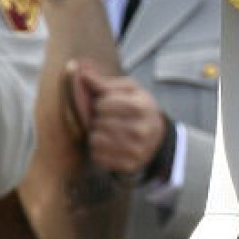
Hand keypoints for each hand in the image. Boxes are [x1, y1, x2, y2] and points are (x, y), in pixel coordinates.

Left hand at [70, 59, 167, 175]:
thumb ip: (105, 83)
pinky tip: (108, 144)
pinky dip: (98, 150)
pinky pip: (98, 156)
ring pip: (96, 140)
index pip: (104, 104)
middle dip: (97, 120)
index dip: (100, 103)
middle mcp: (141, 130)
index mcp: (142, 107)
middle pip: (99, 123)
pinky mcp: (128, 165)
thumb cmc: (139, 108)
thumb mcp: (130, 90)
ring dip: (96, 135)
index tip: (106, 105)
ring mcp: (136, 150)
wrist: (157, 136)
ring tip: (106, 131)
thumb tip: (81, 73)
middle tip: (106, 119)